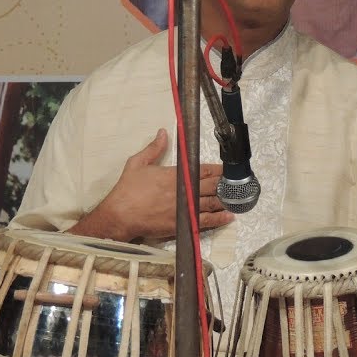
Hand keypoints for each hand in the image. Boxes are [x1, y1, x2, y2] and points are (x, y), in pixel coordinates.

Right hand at [78, 129, 234, 241]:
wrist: (120, 216)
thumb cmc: (127, 191)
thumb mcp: (137, 163)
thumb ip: (153, 148)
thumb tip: (162, 133)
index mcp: (175, 175)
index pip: (203, 170)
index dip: (218, 169)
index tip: (226, 168)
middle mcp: (184, 191)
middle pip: (212, 186)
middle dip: (225, 183)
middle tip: (236, 183)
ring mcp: (185, 208)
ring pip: (212, 203)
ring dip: (225, 200)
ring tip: (236, 198)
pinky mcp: (183, 223)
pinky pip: (206, 221)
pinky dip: (219, 219)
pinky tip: (228, 216)